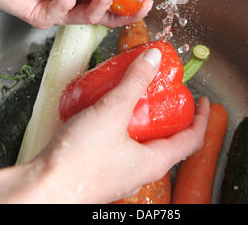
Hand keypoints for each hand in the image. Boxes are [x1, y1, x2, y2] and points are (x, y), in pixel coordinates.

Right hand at [30, 48, 209, 203]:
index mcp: (154, 162)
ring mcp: (120, 173)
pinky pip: (120, 146)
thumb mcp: (113, 111)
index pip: (191, 140)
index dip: (201, 118)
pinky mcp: (100, 170)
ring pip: (141, 143)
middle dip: (168, 115)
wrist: (42, 188)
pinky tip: (104, 112)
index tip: (204, 101)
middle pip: (166, 141)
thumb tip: (154, 58)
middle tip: (164, 93)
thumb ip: (134, 82)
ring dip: (143, 119)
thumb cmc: (80, 160)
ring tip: (132, 97)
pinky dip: (120, 127)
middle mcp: (140, 171)